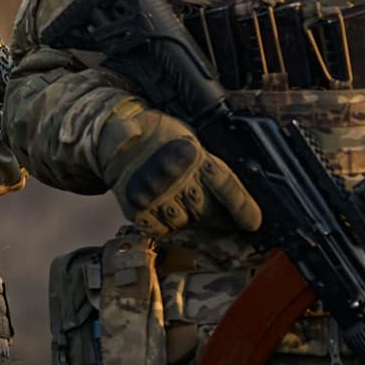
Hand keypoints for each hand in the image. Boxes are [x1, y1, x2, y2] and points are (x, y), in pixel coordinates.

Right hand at [94, 98, 260, 236]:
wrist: (111, 137)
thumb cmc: (157, 135)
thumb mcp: (188, 136)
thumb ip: (207, 161)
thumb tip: (233, 193)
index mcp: (191, 153)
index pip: (226, 185)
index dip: (243, 207)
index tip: (254, 224)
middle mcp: (173, 175)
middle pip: (207, 210)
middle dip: (218, 218)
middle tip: (225, 221)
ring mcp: (153, 193)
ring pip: (186, 222)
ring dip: (192, 221)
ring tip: (188, 209)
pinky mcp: (136, 207)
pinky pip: (161, 229)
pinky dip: (167, 225)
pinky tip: (167, 210)